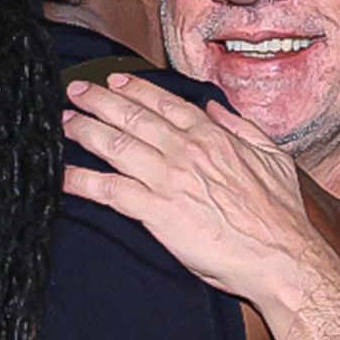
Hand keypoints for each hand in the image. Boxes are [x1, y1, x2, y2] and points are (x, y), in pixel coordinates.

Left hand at [62, 73, 337, 311]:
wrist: (280, 257)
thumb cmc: (280, 216)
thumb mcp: (273, 158)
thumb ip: (242, 129)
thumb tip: (218, 109)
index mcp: (213, 137)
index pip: (165, 103)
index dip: (134, 90)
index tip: (114, 81)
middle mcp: (186, 151)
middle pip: (132, 117)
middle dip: (98, 101)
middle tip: (74, 92)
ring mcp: (168, 180)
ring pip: (115, 145)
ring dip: (84, 131)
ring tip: (62, 123)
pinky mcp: (156, 212)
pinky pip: (108, 191)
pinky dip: (81, 180)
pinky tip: (59, 176)